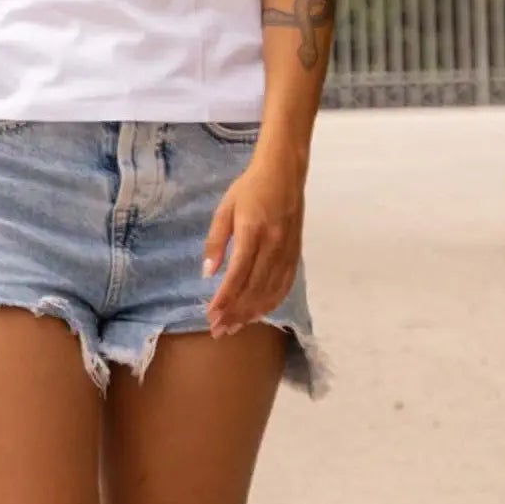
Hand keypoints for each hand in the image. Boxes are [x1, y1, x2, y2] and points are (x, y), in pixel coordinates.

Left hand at [202, 152, 303, 332]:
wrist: (284, 173)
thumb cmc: (249, 189)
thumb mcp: (224, 210)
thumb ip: (216, 242)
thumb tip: (208, 273)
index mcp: (253, 232)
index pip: (239, 274)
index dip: (226, 298)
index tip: (211, 315)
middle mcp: (274, 245)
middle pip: (255, 287)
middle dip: (236, 312)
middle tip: (218, 330)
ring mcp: (288, 250)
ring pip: (272, 289)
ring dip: (253, 312)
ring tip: (235, 327)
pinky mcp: (296, 252)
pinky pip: (285, 283)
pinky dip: (273, 301)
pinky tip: (260, 313)